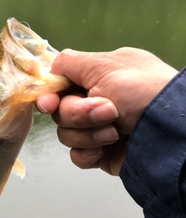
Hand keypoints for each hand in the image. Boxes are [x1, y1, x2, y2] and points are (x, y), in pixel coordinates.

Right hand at [36, 47, 177, 174]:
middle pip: (60, 111)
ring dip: (86, 134)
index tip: (49, 103)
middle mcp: (96, 101)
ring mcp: (97, 129)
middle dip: (78, 114)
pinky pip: (77, 155)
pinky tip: (103, 149)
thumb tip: (50, 66)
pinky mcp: (101, 153)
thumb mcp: (106, 66)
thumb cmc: (145, 92)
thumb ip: (70, 62)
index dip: (50, 95)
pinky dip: (87, 153)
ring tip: (114, 132)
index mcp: (98, 77)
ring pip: (66, 134)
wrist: (169, 133)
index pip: (60, 85)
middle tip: (107, 112)